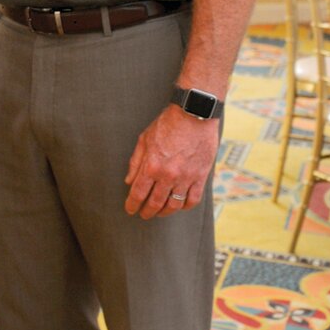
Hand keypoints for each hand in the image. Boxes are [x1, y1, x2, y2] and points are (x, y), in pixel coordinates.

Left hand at [124, 104, 218, 219]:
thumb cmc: (167, 124)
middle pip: (155, 203)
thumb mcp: (144, 139)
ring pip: (174, 205)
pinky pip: (193, 199)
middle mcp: (168, 175)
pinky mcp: (201, 176)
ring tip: (160, 212)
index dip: (132, 205)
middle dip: (147, 212)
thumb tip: (129, 181)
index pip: (138, 193)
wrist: (194, 114)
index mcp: (151, 166)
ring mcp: (186, 177)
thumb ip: (136, 162)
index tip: (130, 210)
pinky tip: (180, 205)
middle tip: (144, 214)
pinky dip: (185, 206)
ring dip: (165, 212)